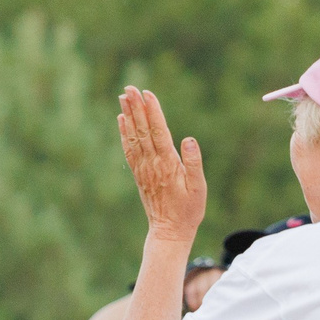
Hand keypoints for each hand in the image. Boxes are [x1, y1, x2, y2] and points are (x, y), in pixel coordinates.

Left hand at [118, 87, 206, 242]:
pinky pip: (129, 150)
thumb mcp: (198, 188)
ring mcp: (143, 169)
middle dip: (136, 107)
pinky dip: (124, 134)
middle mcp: (152, 163)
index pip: (158, 131)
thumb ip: (194, 163)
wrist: (169, 232)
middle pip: (142, 130)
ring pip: (133, 137)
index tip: (146, 93)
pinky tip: (121, 120)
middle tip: (129, 87)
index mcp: (168, 164)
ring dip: (128, 116)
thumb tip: (188, 139)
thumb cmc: (188, 210)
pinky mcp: (139, 174)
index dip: (152, 111)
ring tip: (123, 97)